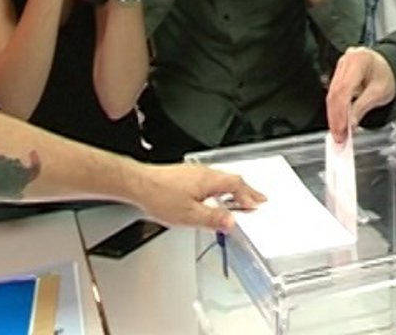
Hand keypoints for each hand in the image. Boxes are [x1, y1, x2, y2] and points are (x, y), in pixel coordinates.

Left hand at [134, 163, 265, 230]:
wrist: (138, 184)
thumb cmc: (160, 196)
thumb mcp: (189, 215)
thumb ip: (212, 219)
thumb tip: (231, 222)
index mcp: (211, 181)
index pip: (238, 186)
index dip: (249, 196)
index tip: (257, 204)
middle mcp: (205, 173)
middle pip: (233, 180)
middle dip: (247, 191)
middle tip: (257, 199)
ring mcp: (195, 172)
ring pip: (222, 179)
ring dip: (234, 189)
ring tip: (239, 199)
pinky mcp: (186, 175)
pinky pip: (211, 179)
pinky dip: (220, 188)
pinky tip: (214, 195)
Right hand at [326, 47, 395, 141]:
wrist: (390, 69)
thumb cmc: (388, 76)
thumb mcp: (379, 93)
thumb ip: (362, 108)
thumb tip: (350, 124)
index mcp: (360, 60)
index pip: (344, 88)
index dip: (341, 111)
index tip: (342, 129)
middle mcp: (348, 60)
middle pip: (335, 92)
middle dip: (336, 117)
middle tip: (338, 136)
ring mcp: (341, 65)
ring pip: (331, 94)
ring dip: (333, 116)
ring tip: (338, 133)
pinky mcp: (338, 73)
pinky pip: (333, 93)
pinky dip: (335, 110)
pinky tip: (337, 122)